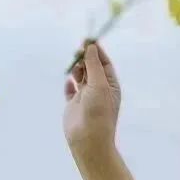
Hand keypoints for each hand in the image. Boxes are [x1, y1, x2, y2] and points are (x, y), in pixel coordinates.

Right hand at [63, 39, 121, 158]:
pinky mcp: (73, 105)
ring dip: (77, 69)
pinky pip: (70, 90)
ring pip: (80, 76)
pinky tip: (69, 83)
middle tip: (78, 50)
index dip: (96, 51)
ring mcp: (85, 97)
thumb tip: (90, 46)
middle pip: (91, 67)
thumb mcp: (99, 84)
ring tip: (74, 68)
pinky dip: (68, 85)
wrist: (88, 139)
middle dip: (85, 58)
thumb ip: (94, 64)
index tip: (88, 40)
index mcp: (110, 86)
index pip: (104, 63)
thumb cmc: (98, 112)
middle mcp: (99, 90)